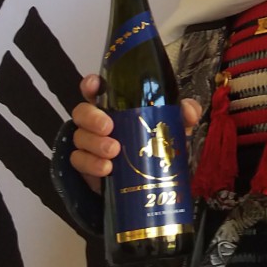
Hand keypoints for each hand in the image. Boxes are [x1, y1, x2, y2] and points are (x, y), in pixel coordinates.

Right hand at [70, 73, 201, 192]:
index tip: (95, 85)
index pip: (95, 89)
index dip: (91, 84)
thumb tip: (188, 110)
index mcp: (115, 106)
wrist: (150, 181)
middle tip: (109, 127)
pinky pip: (79, 162)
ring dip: (95, 144)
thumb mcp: (174, 128)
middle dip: (92, 118)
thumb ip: (185, 115)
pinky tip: (107, 169)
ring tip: (114, 152)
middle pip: (82, 112)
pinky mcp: (86, 166)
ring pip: (80, 137)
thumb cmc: (157, 144)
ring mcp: (89, 144)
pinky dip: (92, 164)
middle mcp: (97, 121)